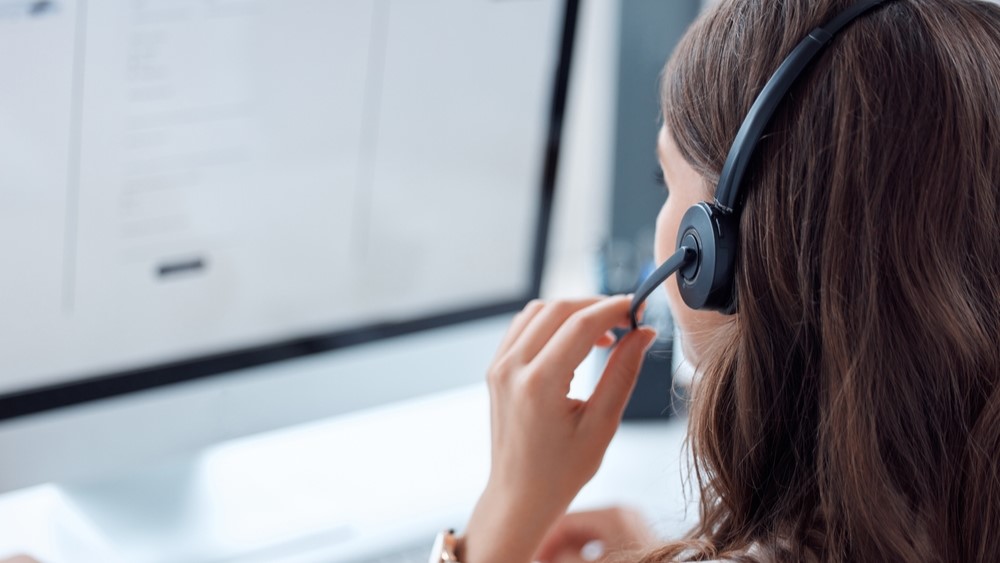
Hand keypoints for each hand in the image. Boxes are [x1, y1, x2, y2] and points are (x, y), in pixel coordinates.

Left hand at [460, 296, 657, 562]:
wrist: (519, 496)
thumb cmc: (561, 471)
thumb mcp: (602, 425)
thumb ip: (623, 373)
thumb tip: (644, 334)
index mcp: (539, 384)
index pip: (581, 324)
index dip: (615, 309)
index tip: (640, 309)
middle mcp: (513, 368)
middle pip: (558, 309)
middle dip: (596, 305)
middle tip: (627, 319)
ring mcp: (499, 367)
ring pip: (538, 311)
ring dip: (572, 311)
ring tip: (604, 335)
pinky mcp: (496, 370)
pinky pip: (523, 327)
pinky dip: (551, 323)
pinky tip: (575, 342)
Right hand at [534, 507, 658, 562]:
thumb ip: (564, 556)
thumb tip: (546, 553)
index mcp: (614, 514)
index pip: (566, 519)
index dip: (544, 538)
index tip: (529, 551)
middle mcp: (625, 513)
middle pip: (577, 525)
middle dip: (556, 545)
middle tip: (539, 559)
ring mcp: (633, 526)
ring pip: (588, 535)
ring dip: (569, 550)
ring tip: (554, 561)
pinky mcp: (638, 540)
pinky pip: (603, 542)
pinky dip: (586, 553)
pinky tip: (574, 560)